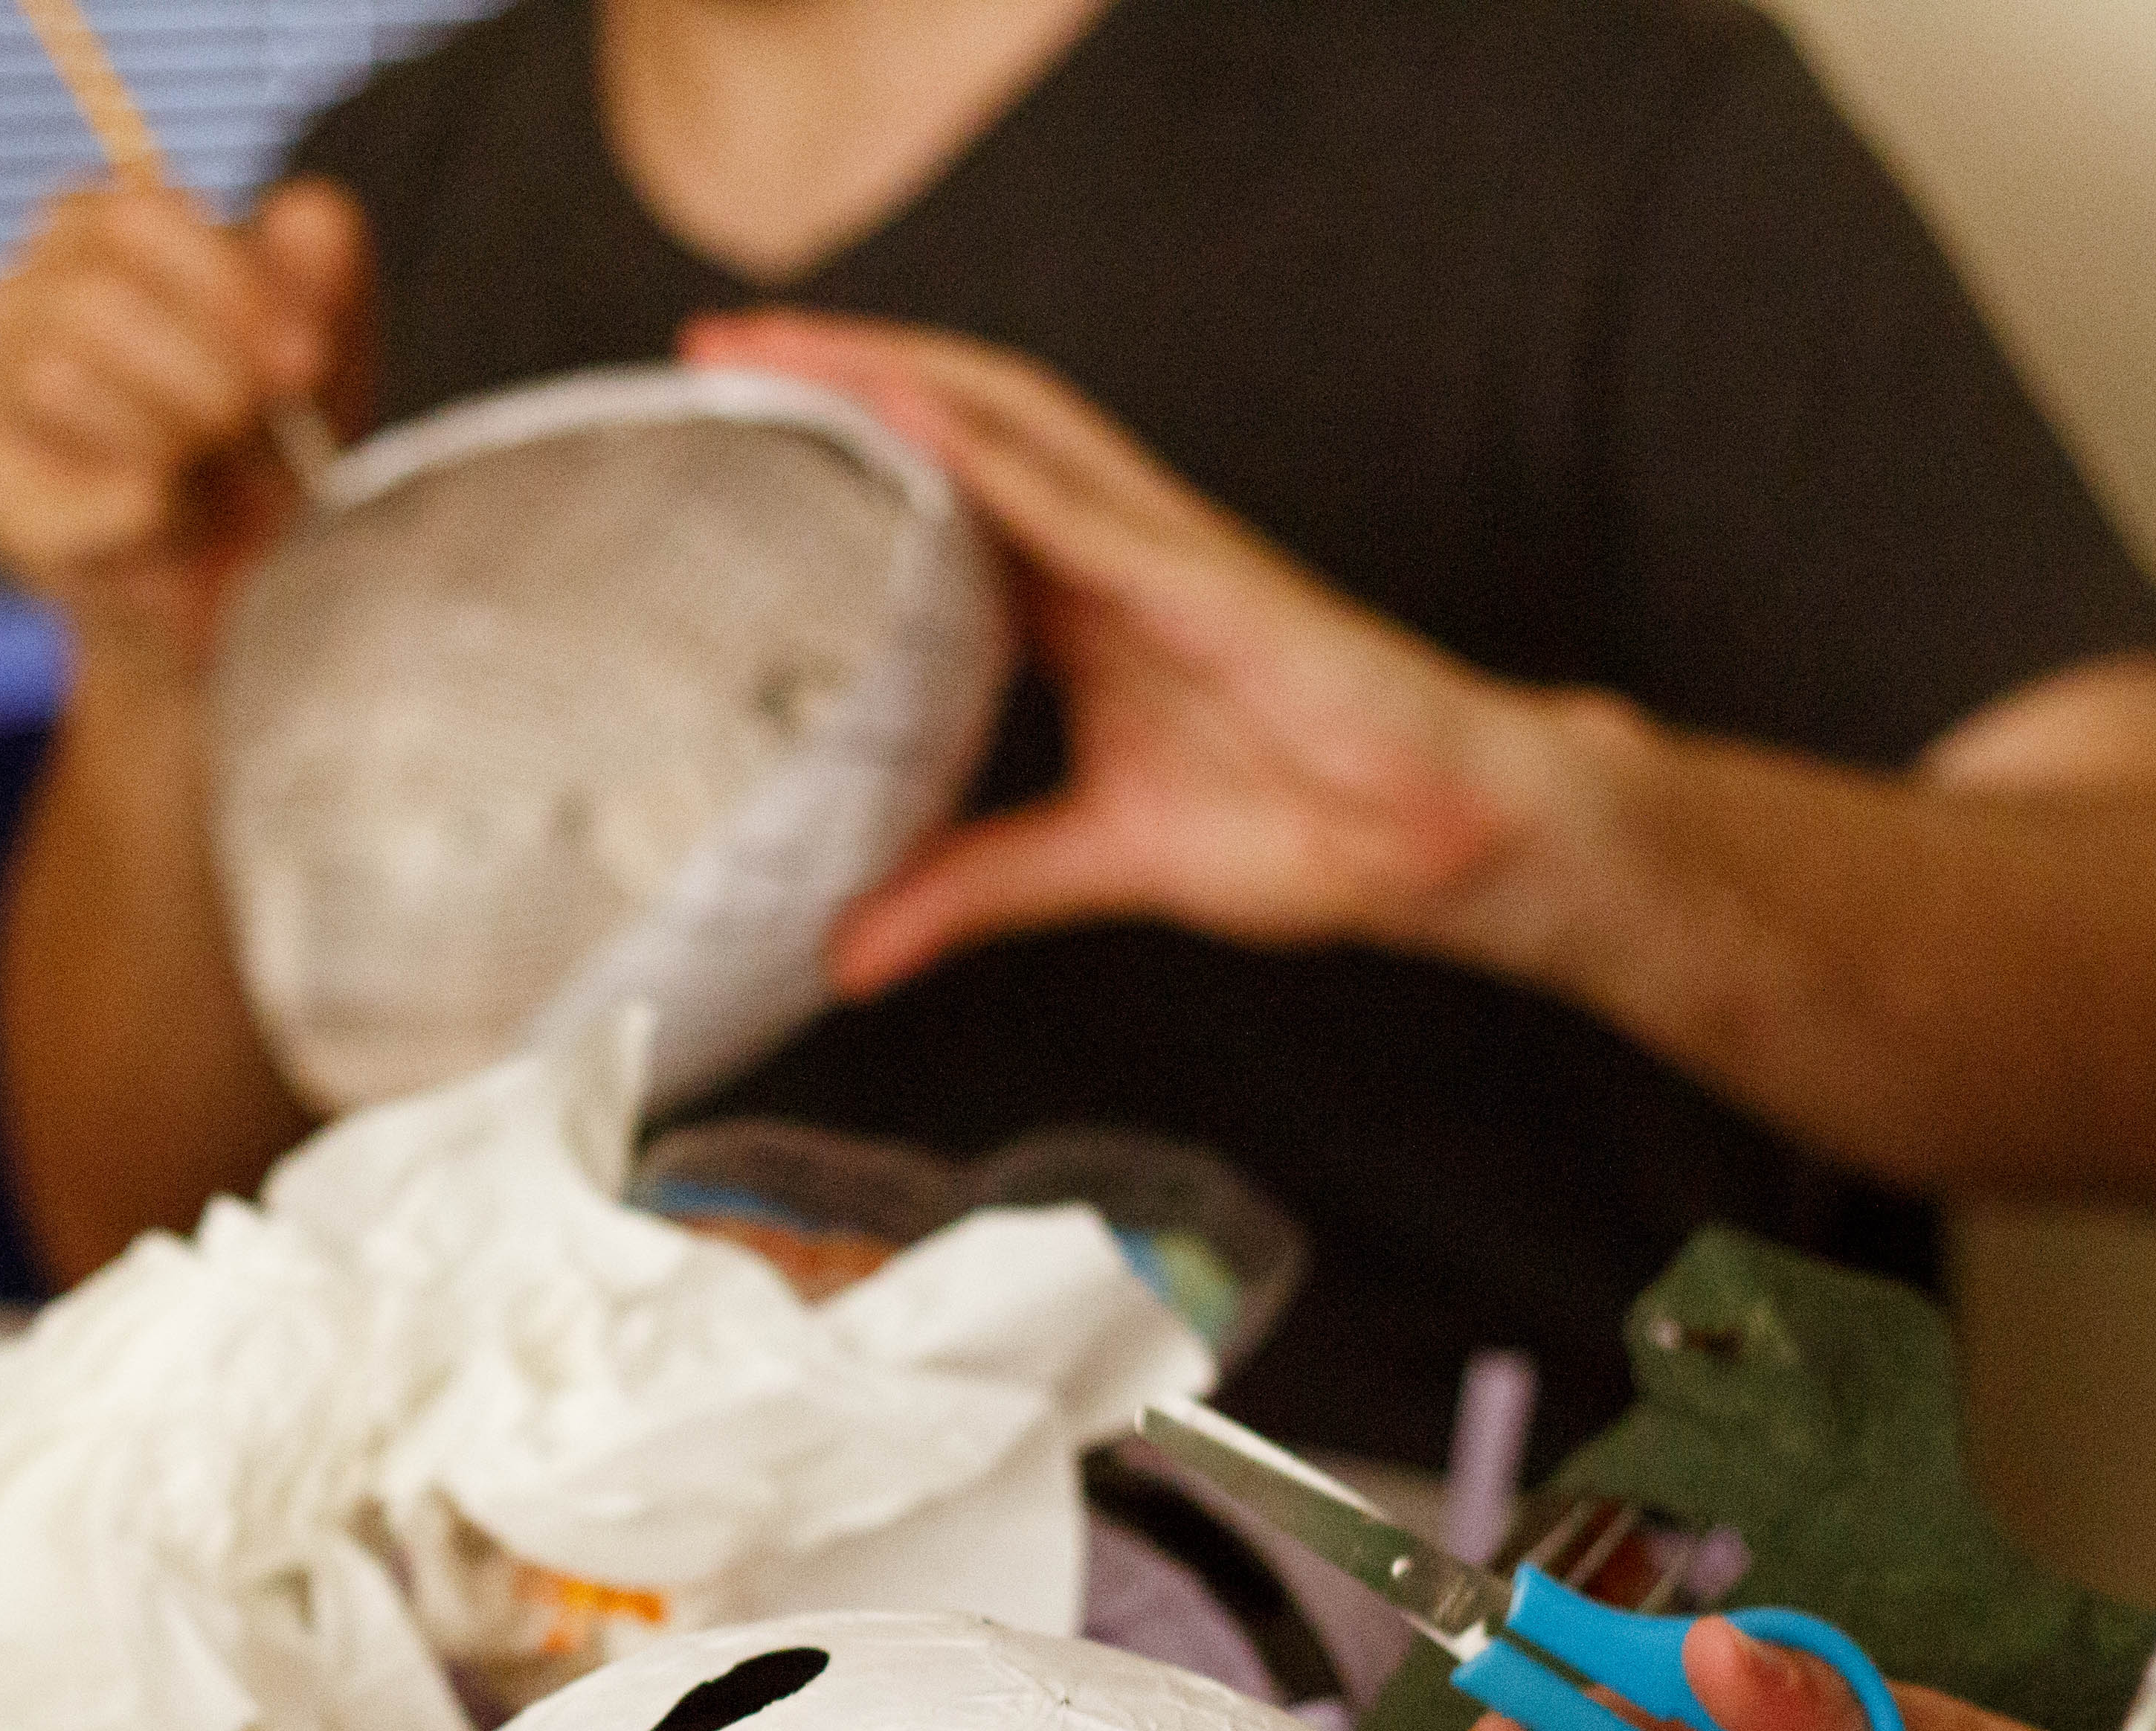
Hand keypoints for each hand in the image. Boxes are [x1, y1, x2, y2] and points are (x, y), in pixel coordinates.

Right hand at [0, 177, 368, 669]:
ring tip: (209, 474)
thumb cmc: (268, 446)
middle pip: (92, 298)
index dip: (227, 285)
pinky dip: (126, 510)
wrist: (234, 587)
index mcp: (97, 235)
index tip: (306, 360)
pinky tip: (166, 516)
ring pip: (54, 376)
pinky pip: (43, 489)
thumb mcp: (319, 354)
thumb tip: (308, 216)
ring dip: (165, 436)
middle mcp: (22, 296)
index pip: (133, 216)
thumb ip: (323, 274)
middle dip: (203, 371)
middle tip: (257, 428)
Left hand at [675, 309, 1590, 996]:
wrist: (1439, 841)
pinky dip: (985, 459)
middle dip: (838, 377)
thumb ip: (968, 890)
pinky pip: (1078, 504)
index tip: (727, 442)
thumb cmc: (1303, 824)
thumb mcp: (1090, 862)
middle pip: (951, 426)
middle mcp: (1104, 551)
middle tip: (716, 355)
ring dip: (890, 377)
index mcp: (1073, 603)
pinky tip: (906, 422)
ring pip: (1004, 427)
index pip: (933, 498)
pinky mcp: (1206, 582)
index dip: (835, 460)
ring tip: (778, 351)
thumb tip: (842, 953)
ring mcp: (1156, 553)